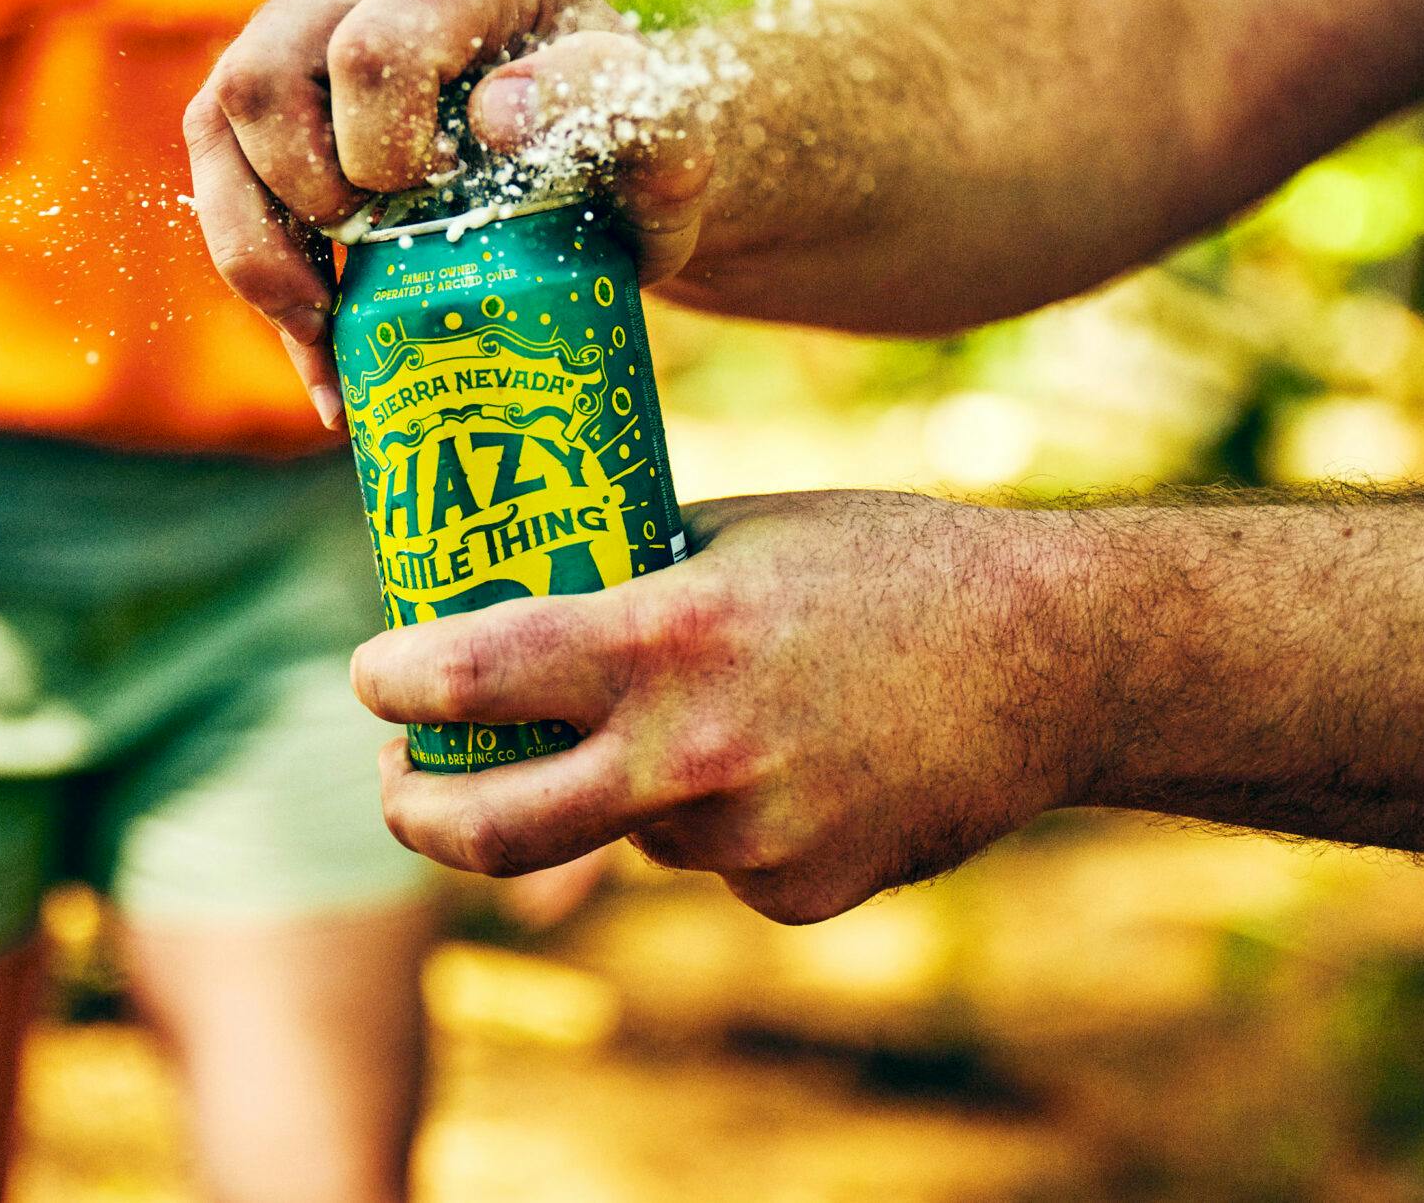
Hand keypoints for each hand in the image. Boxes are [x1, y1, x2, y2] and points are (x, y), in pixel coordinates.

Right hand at [183, 0, 712, 424]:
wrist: (612, 168)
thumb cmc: (637, 150)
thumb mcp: (668, 142)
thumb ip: (613, 108)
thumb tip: (497, 112)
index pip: (373, 51)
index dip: (387, 153)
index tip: (457, 193)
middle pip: (264, 78)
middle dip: (318, 195)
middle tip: (396, 248)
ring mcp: (310, 16)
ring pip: (218, 119)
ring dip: (264, 245)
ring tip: (334, 325)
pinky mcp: (273, 85)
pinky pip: (215, 169)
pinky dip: (258, 271)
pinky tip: (320, 348)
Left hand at [351, 492, 1097, 924]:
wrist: (1051, 660)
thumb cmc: (895, 565)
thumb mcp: (749, 531)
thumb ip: (639, 569)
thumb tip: (537, 583)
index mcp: (667, 639)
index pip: (473, 676)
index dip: (394, 679)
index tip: (372, 675)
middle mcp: (691, 754)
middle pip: (490, 828)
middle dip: (417, 810)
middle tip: (402, 781)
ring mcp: (745, 839)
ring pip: (624, 833)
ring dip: (621, 790)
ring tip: (708, 718)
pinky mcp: (797, 892)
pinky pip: (714, 861)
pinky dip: (722, 819)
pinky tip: (798, 758)